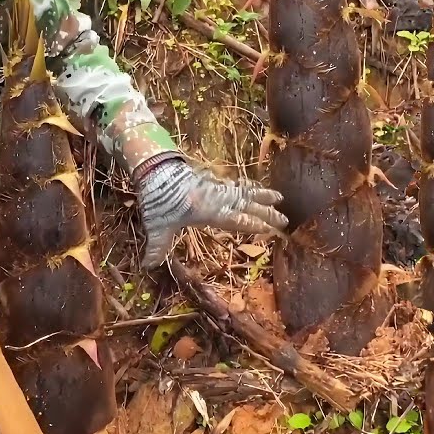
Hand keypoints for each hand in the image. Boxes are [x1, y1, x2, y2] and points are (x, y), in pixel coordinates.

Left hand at [133, 155, 287, 267]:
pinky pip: (236, 184)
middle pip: (247, 205)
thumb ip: (157, 246)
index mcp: (209, 212)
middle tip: (285, 219)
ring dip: (262, 196)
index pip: (238, 220)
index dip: (255, 225)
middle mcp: (217, 199)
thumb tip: (148, 266)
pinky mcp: (212, 180)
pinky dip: (248, 186)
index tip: (271, 229)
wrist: (154, 167)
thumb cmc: (157, 199)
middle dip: (266, 212)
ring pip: (244, 192)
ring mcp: (216, 188)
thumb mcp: (157, 226)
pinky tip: (254, 187)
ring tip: (279, 198)